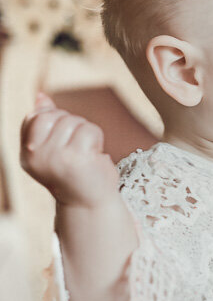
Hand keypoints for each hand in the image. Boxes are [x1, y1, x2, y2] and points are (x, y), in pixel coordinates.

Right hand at [20, 92, 119, 207]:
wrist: (89, 204)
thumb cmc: (74, 174)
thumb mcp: (53, 149)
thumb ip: (45, 123)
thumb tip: (41, 96)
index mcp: (27, 154)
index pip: (35, 117)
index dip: (55, 120)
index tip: (65, 139)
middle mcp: (36, 155)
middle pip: (55, 115)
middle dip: (72, 125)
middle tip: (78, 147)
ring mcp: (55, 156)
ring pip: (74, 121)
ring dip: (87, 133)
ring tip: (87, 153)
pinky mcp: (77, 158)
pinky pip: (90, 130)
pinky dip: (97, 139)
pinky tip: (95, 156)